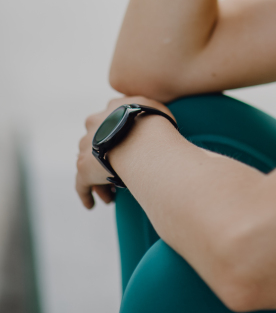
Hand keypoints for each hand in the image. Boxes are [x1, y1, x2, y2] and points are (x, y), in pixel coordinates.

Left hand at [75, 95, 173, 209]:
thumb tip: (151, 117)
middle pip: (95, 142)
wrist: (144, 141)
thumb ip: (148, 110)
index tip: (126, 151)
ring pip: (89, 164)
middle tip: (117, 172)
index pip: (110, 122)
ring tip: (111, 195)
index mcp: (111, 108)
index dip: (118, 137)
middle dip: (104, 157)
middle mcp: (95, 123)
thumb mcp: (156, 108)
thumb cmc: (156, 125)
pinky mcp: (84, 167)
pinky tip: (92, 205)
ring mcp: (87, 145)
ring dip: (98, 178)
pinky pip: (81, 184)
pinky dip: (86, 194)